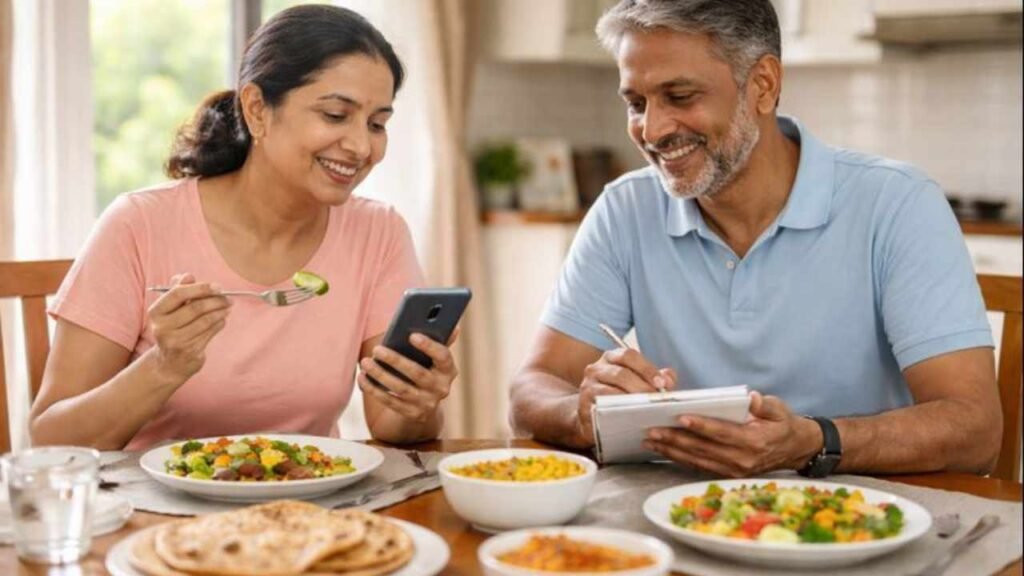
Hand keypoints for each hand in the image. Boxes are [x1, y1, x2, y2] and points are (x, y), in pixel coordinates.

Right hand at [147, 273, 230, 380]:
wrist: (168, 363)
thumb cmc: (173, 328)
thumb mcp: (171, 310)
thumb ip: (179, 291)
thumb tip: (188, 276)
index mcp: (155, 312)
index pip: (178, 294)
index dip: (200, 288)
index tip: (218, 286)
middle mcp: (162, 327)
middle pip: (195, 308)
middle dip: (215, 300)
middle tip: (228, 297)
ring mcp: (175, 341)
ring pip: (205, 321)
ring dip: (220, 312)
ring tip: (228, 307)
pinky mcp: (189, 352)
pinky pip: (209, 333)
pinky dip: (219, 324)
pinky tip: (222, 319)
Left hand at [357, 329, 459, 422]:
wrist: (426, 404)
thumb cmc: (427, 370)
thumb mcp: (435, 358)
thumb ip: (439, 341)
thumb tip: (454, 327)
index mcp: (449, 370)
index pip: (443, 357)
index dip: (429, 346)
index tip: (412, 335)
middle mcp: (441, 388)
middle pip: (418, 373)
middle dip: (396, 360)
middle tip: (377, 349)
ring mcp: (427, 404)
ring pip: (401, 388)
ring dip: (381, 375)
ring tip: (366, 362)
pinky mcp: (411, 414)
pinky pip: (390, 401)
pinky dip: (374, 389)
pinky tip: (362, 377)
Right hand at [577, 348, 676, 445]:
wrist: (592, 419)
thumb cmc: (619, 397)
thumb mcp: (638, 383)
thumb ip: (656, 378)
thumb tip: (668, 378)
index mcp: (611, 358)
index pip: (629, 355)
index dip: (647, 368)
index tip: (661, 383)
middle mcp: (596, 368)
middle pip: (621, 374)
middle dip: (642, 387)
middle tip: (657, 401)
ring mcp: (588, 386)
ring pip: (611, 392)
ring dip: (631, 402)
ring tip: (647, 410)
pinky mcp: (583, 404)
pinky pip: (601, 408)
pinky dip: (617, 412)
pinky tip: (631, 418)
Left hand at [643, 391, 822, 476]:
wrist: (794, 449)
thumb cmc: (782, 424)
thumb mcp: (780, 409)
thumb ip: (764, 405)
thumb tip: (751, 398)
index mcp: (755, 442)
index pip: (723, 433)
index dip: (702, 426)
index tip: (681, 418)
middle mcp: (742, 460)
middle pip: (703, 449)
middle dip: (676, 439)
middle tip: (653, 430)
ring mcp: (734, 470)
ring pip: (697, 460)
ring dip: (672, 451)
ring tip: (650, 441)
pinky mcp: (727, 474)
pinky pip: (700, 467)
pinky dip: (680, 459)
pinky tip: (664, 451)